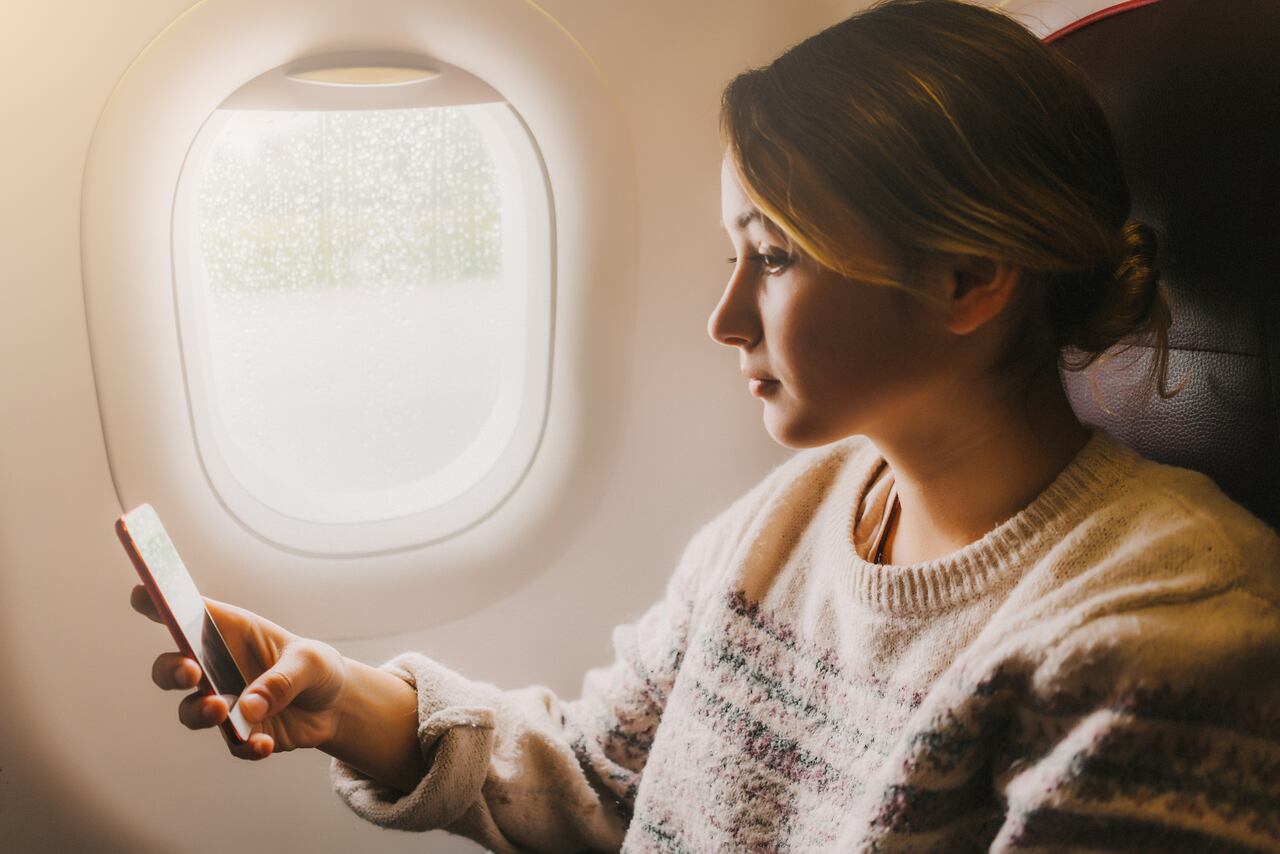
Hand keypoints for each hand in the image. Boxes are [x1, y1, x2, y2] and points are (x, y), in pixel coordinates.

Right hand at [130, 585, 346, 760]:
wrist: (336, 705)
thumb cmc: (315, 667)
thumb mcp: (311, 662)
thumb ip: (282, 679)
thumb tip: (247, 707)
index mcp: (233, 633)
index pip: (190, 615)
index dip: (161, 604)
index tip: (141, 593)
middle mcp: (219, 668)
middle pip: (173, 668)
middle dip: (171, 670)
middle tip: (190, 673)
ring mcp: (224, 703)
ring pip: (191, 711)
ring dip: (200, 712)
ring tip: (222, 710)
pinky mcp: (240, 734)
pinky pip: (233, 745)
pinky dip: (246, 746)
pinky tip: (264, 743)